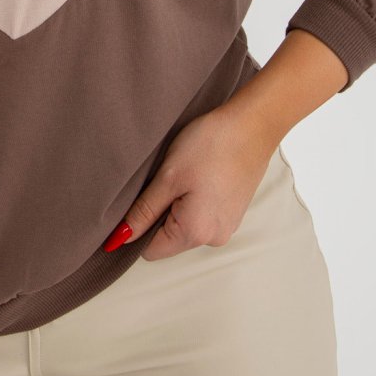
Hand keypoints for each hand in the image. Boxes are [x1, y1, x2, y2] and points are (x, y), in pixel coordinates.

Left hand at [102, 104, 277, 261]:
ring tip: (185, 174)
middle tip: (166, 179)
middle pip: (169, 239)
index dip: (137, 227)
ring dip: (177, 205)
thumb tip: (121, 238)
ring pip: (185, 225)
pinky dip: (193, 199)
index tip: (140, 199)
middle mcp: (214, 237)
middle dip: (159, 213)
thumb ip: (143, 211)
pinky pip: (202, 216)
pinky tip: (198, 174)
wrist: (253, 125)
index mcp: (195, 233)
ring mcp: (227, 226)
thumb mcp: (168, 176)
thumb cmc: (212, 145)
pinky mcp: (233, 212)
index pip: (151, 250)